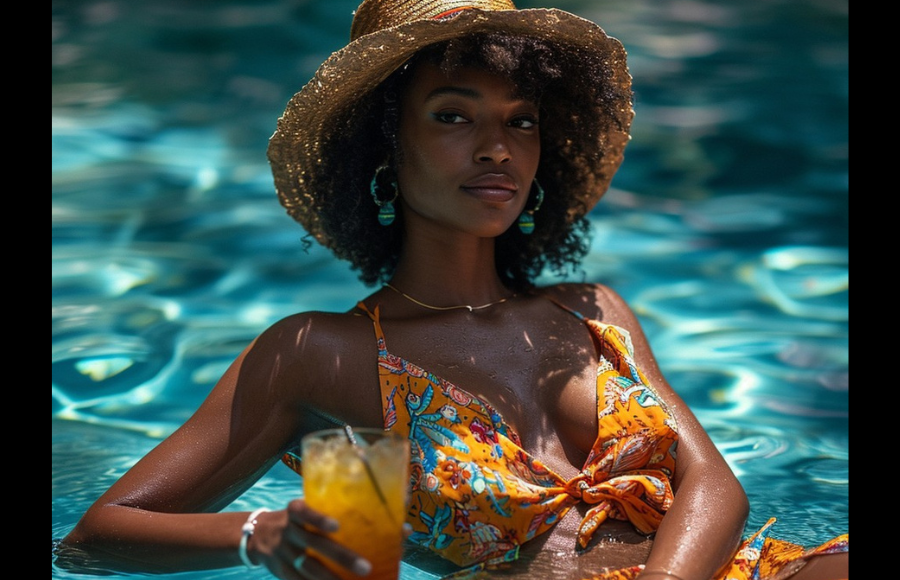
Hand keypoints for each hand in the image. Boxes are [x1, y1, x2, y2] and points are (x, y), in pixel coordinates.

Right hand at [249, 499, 372, 578]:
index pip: (304, 512)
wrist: (255, 534)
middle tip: (365, 567)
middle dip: (341, 557)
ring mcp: (283, 553)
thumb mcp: (298, 510)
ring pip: (309, 568)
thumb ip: (320, 510)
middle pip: (314, 544)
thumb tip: (362, 511)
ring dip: (330, 578)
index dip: (319, 519)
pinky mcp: (281, 571)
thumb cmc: (292, 520)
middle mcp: (287, 531)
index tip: (337, 526)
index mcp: (293, 512)